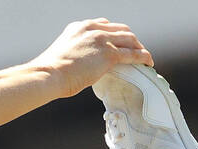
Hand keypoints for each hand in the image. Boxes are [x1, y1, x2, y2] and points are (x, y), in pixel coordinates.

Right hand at [27, 18, 154, 98]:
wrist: (48, 74)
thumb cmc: (50, 72)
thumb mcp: (62, 55)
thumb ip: (74, 54)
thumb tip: (80, 66)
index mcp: (79, 27)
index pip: (103, 25)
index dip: (114, 34)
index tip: (118, 42)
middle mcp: (92, 28)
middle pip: (120, 29)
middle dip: (130, 39)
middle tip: (135, 50)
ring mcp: (102, 40)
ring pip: (129, 39)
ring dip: (138, 47)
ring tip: (144, 57)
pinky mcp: (109, 54)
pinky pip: (132, 54)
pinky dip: (143, 57)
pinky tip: (148, 62)